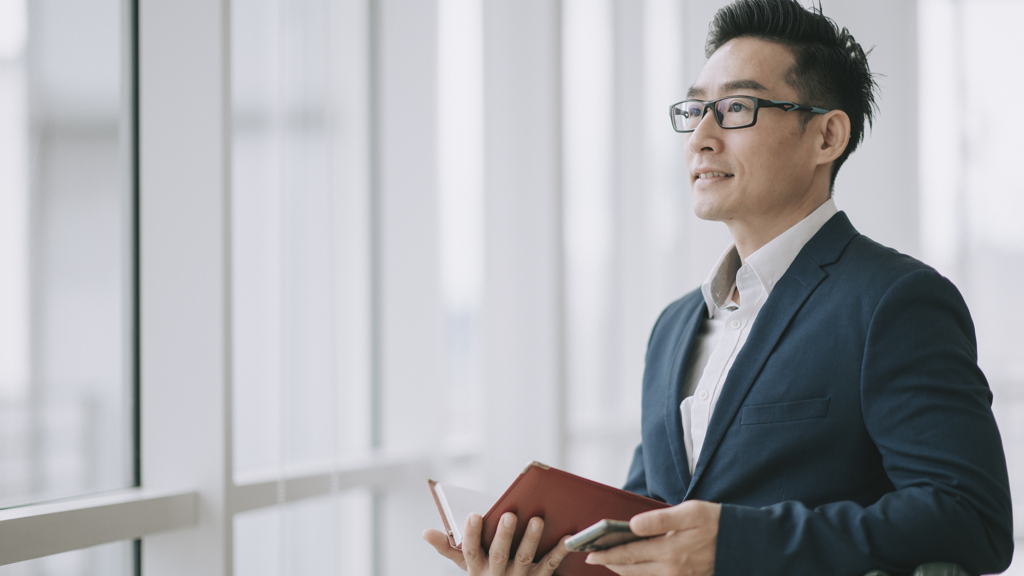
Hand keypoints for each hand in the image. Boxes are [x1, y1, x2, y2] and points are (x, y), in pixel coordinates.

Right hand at [423, 512, 570, 575]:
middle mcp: (497, 575)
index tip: (474, 514)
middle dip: (503, 535)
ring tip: (537, 519)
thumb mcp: (468, 564)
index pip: (470, 552)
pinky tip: (566, 534)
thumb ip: (448, 548)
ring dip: (531, 540)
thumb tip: (425, 532)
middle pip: (499, 555)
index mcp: (477, 568)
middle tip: (509, 514)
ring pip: (525, 559)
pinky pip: (550, 565)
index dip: (471, 534)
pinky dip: (559, 550)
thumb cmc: (487, 573)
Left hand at [585, 500, 719, 575]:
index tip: (590, 553)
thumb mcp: (690, 512)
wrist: (745, 543)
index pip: (629, 554)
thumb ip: (659, 520)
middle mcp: (672, 570)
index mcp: (670, 552)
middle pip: (631, 570)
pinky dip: (641, 575)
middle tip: (593, 558)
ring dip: (624, 571)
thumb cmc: (716, 522)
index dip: (607, 554)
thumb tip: (633, 525)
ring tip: (611, 562)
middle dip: (611, 564)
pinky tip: (636, 568)